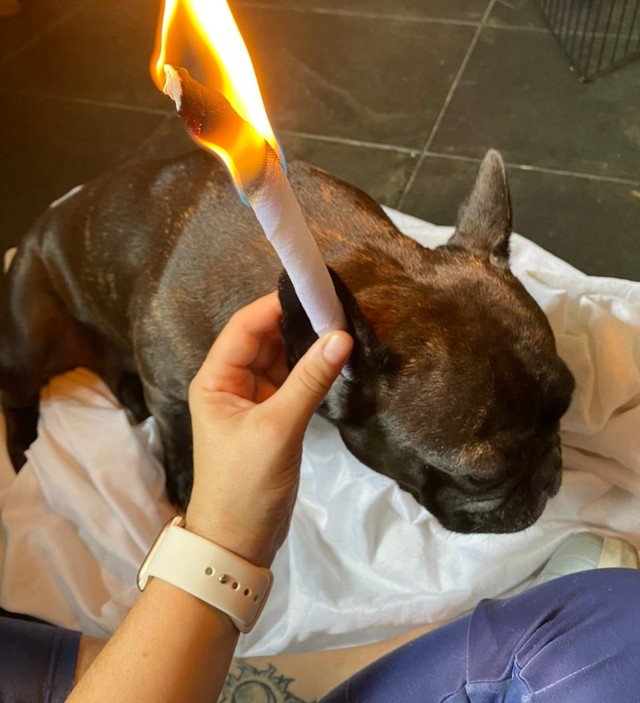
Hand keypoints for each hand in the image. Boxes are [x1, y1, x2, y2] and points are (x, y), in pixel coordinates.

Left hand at [185, 292, 351, 567]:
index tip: (314, 291)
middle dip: (296, 323)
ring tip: (343, 327)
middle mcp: (230, 384)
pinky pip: (291, 383)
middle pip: (263, 340)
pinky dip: (310, 372)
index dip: (276, 305)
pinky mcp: (271, 419)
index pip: (245, 327)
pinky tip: (335, 361)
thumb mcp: (278, 429)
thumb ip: (309, 381)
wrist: (237, 544)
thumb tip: (341, 337)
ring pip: (280, 360)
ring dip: (306, 347)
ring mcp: (251, 402)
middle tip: (338, 308)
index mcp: (216, 379)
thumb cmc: (245, 484)